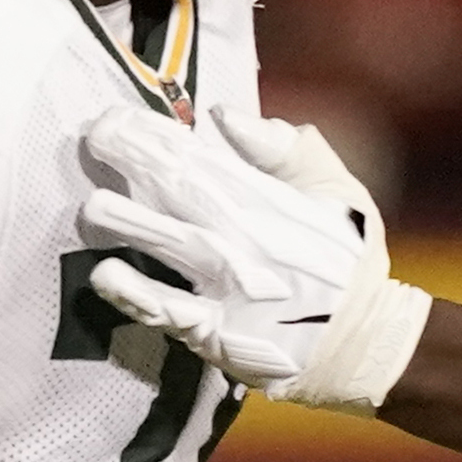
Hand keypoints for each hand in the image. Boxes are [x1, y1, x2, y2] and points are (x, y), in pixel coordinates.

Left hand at [77, 103, 430, 410]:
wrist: (368, 344)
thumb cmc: (346, 261)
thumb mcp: (338, 194)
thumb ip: (286, 151)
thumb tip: (226, 117)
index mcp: (272, 202)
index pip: (204, 160)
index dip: (157, 137)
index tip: (115, 117)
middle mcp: (247, 240)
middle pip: (183, 193)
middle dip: (136, 162)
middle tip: (93, 137)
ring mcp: (232, 289)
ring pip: (174, 247)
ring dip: (132, 223)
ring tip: (94, 206)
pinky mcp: (220, 334)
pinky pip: (173, 313)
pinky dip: (138, 295)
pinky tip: (105, 275)